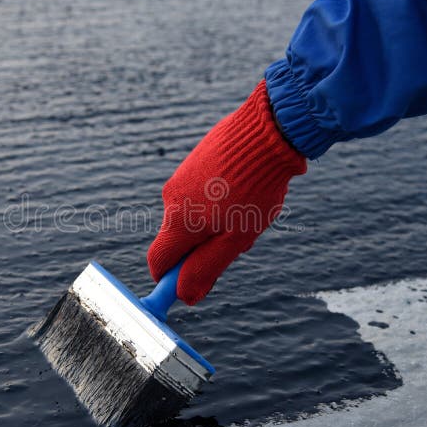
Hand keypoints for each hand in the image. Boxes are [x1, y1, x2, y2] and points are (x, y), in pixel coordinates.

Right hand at [148, 80, 306, 304]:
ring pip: (192, 215)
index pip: (158, 261)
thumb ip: (206, 268)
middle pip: (178, 239)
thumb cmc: (254, 189)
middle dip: (203, 247)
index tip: (190, 285)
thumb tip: (184, 296)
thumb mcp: (235, 239)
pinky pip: (199, 192)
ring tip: (248, 209)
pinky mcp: (195, 160)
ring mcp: (181, 176)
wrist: (268, 130)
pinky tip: (245, 190)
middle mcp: (171, 198)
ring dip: (215, 222)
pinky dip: (218, 200)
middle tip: (239, 239)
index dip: (170, 279)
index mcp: (177, 221)